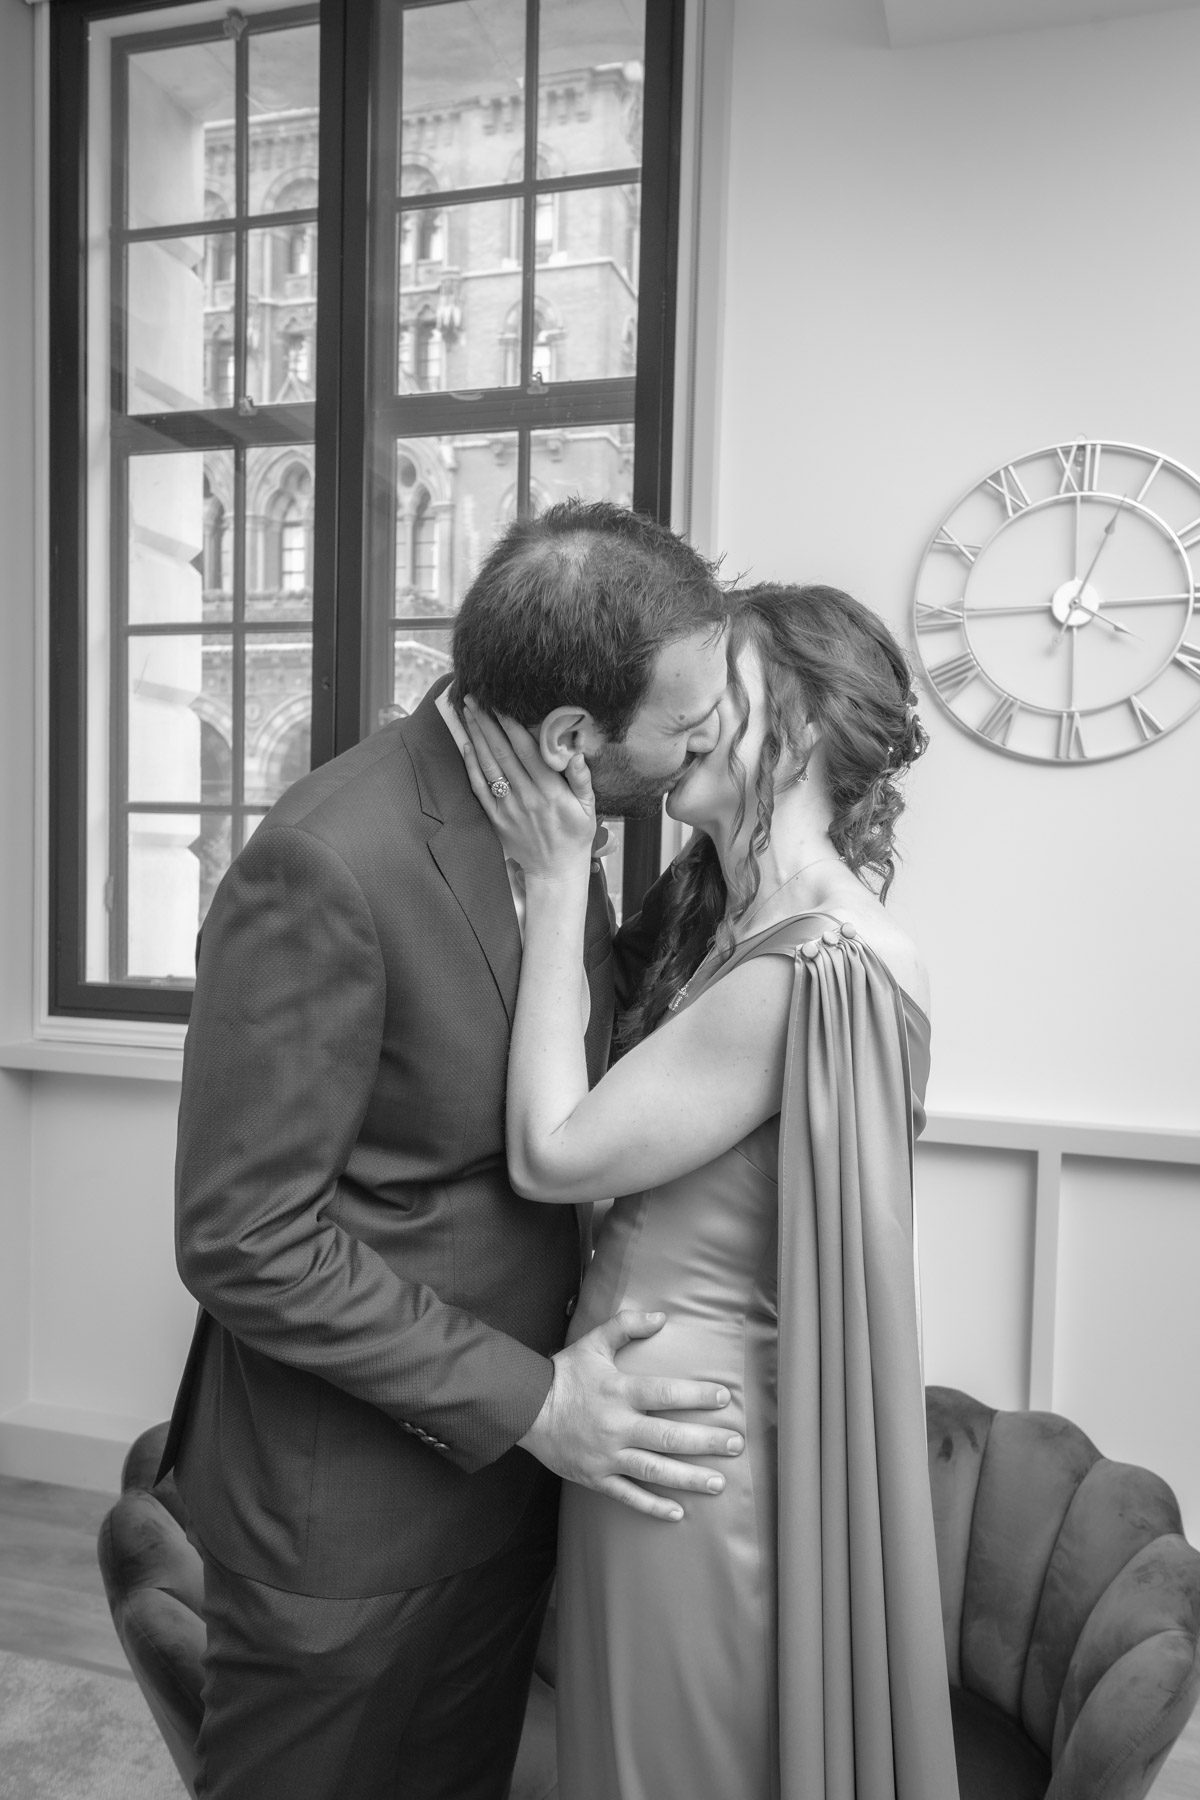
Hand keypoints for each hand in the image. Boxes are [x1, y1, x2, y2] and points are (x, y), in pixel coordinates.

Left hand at [461, 698, 596, 879]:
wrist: (555, 871)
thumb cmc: (575, 835)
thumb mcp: (588, 808)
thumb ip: (582, 779)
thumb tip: (577, 752)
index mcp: (550, 791)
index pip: (526, 751)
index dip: (511, 725)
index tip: (500, 703)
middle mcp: (526, 797)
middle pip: (502, 753)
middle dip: (487, 723)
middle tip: (474, 697)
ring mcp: (508, 808)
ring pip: (488, 766)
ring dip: (475, 737)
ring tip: (466, 712)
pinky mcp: (496, 818)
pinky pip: (480, 788)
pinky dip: (471, 766)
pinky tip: (466, 745)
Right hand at [518, 1310, 744, 1521]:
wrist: (524, 1408)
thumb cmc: (564, 1374)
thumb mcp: (593, 1343)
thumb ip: (627, 1327)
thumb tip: (662, 1317)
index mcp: (619, 1392)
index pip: (665, 1393)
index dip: (696, 1395)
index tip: (724, 1397)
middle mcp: (617, 1426)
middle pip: (668, 1436)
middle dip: (706, 1441)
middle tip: (736, 1444)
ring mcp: (607, 1456)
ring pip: (654, 1470)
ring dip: (688, 1478)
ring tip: (719, 1483)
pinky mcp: (595, 1477)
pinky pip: (628, 1496)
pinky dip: (652, 1506)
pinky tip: (678, 1513)